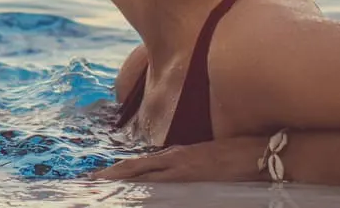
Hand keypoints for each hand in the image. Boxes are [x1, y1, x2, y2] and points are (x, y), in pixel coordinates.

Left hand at [91, 137, 267, 182]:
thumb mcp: (203, 162)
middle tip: (86, 183)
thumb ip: (184, 169)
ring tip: (97, 185)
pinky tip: (132, 192)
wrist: (260, 153)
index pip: (137, 166)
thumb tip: (168, 181)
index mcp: (173, 156)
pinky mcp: (192, 176)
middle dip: (108, 177)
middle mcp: (172, 160)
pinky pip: (163, 184)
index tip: (95, 178)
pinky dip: (145, 189)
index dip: (115, 172)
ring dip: (119, 181)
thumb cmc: (235, 158)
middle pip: (133, 170)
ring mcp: (181, 168)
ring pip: (142, 176)